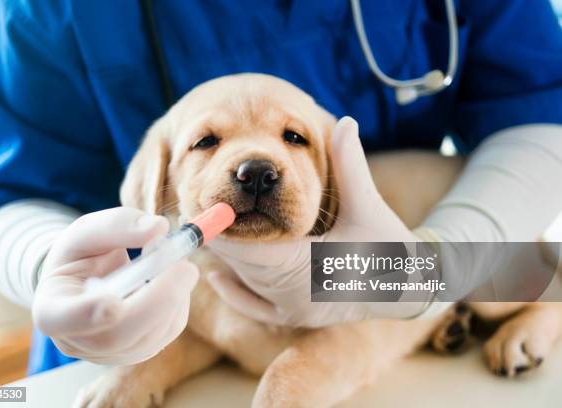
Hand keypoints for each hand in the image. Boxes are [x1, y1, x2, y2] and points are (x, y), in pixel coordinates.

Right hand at [32, 207, 198, 364]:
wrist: (89, 277)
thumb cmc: (83, 254)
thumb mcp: (89, 231)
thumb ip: (118, 225)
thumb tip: (158, 228)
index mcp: (51, 307)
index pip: (61, 319)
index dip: (87, 314)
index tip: (114, 303)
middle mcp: (76, 341)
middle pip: (116, 336)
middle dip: (156, 301)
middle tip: (184, 267)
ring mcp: (108, 353)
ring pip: (148, 337)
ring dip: (174, 297)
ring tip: (177, 263)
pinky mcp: (138, 351)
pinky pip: (167, 332)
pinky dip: (179, 303)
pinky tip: (173, 280)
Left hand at [207, 117, 424, 326]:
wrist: (409, 287)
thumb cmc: (391, 246)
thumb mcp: (369, 206)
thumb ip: (350, 165)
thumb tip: (346, 122)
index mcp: (309, 268)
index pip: (250, 251)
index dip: (222, 230)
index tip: (201, 207)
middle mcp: (296, 296)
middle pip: (242, 265)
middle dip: (220, 238)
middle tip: (194, 212)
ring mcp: (294, 310)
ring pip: (246, 282)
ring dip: (227, 257)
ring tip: (205, 229)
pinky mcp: (296, 316)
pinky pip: (255, 308)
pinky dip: (235, 293)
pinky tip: (217, 276)